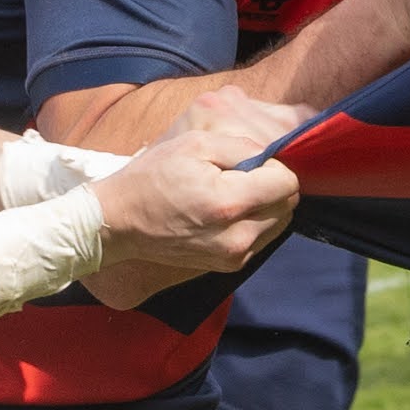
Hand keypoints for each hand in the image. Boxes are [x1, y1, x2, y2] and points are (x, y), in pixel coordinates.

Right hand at [89, 88, 299, 297]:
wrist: (121, 221)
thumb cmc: (153, 177)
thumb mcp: (196, 144)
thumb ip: (243, 147)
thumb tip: (272, 157)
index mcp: (229, 204)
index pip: (287, 183)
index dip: (274, 165)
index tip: (250, 161)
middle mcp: (238, 237)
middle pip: (289, 204)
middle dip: (274, 185)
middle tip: (242, 175)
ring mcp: (235, 255)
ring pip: (280, 222)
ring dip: (267, 204)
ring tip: (234, 193)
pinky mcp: (230, 265)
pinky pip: (263, 238)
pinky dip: (256, 221)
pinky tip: (229, 212)